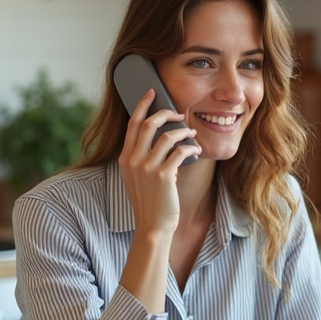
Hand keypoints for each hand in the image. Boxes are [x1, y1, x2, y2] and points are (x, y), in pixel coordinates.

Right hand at [118, 89, 200, 236]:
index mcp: (125, 158)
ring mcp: (147, 168)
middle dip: (165, 113)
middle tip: (179, 113)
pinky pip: (180, 152)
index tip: (152, 92)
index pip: (132, 124)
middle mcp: (133, 160)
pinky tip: (195, 151)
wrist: (152, 226)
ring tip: (191, 134)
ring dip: (183, 131)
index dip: (142, 105)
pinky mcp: (163, 176)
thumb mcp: (136, 178)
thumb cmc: (149, 202)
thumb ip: (140, 158)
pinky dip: (190, 148)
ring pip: (167, 136)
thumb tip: (159, 137)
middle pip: (148, 124)